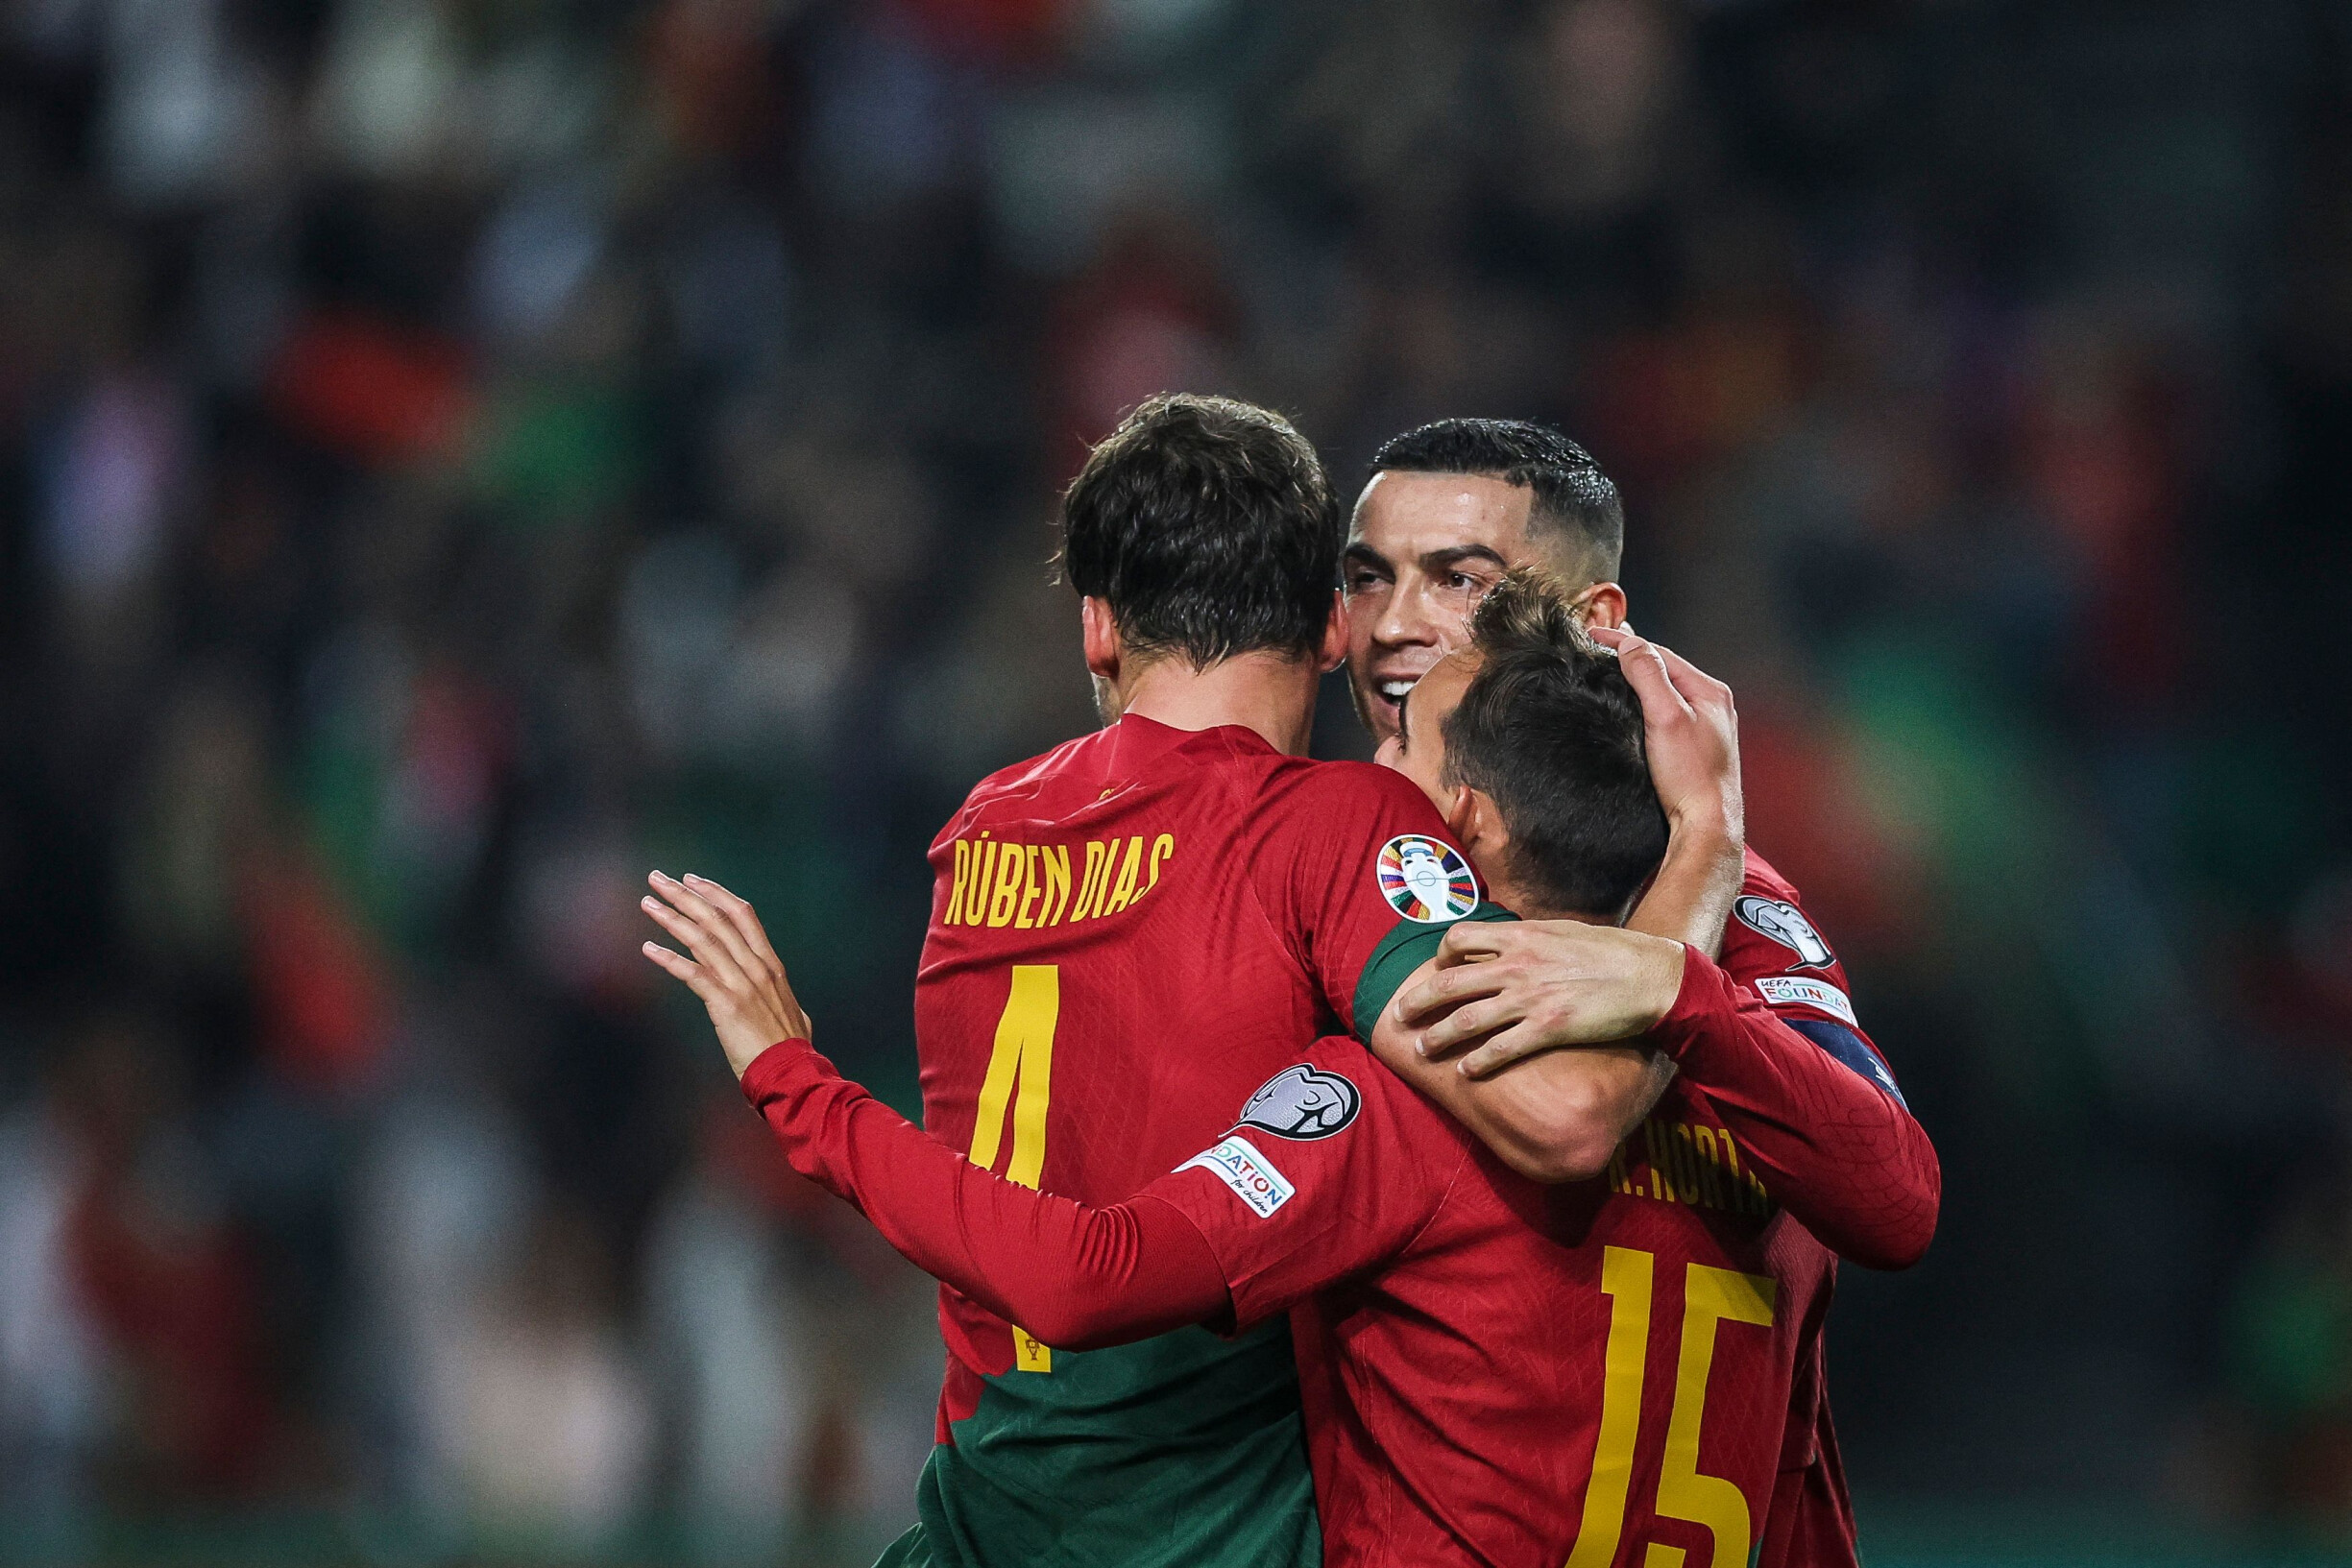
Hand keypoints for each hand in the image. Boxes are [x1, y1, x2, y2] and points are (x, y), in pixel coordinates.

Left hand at [641, 871, 813, 1079]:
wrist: (791, 1073)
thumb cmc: (791, 1049)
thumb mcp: (793, 1014)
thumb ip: (783, 1000)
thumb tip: (785, 1003)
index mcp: (770, 965)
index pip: (742, 915)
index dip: (716, 894)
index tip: (693, 880)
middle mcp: (756, 967)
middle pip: (717, 919)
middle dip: (685, 895)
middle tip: (659, 879)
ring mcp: (742, 984)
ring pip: (703, 939)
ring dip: (672, 918)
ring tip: (648, 904)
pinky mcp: (726, 1004)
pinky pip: (693, 974)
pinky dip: (669, 959)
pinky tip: (649, 949)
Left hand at [1392, 920, 1687, 1077]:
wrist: (1651, 975)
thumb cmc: (1610, 951)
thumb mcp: (1562, 931)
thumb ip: (1528, 938)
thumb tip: (1505, 944)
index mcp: (1520, 936)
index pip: (1459, 939)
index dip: (1440, 957)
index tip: (1435, 971)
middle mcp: (1517, 965)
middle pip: (1449, 983)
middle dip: (1418, 1001)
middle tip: (1398, 1015)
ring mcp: (1531, 998)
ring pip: (1467, 1019)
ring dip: (1438, 1036)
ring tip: (1422, 1048)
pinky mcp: (1549, 1028)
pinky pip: (1502, 1048)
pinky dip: (1478, 1062)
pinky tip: (1465, 1072)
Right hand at [1587, 624, 1742, 845]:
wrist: (1706, 824)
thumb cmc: (1690, 776)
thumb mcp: (1665, 717)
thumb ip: (1648, 676)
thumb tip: (1631, 644)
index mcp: (1709, 692)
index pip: (1660, 654)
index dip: (1624, 643)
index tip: (1592, 636)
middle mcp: (1712, 706)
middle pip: (1664, 670)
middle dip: (1631, 658)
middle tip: (1597, 651)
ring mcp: (1706, 728)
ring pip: (1665, 692)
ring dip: (1638, 681)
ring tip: (1610, 674)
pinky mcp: (1696, 749)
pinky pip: (1667, 713)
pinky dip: (1646, 704)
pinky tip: (1631, 712)